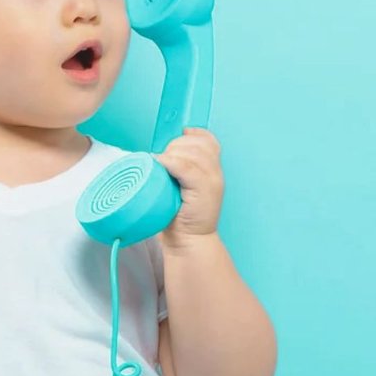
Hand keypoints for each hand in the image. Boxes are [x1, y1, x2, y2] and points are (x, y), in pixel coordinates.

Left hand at [155, 127, 223, 251]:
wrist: (189, 240)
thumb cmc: (180, 215)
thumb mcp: (182, 187)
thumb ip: (178, 169)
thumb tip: (160, 153)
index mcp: (212, 170)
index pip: (208, 141)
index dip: (193, 134)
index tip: (179, 136)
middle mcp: (215, 172)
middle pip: (197, 143)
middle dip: (176, 146)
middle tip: (163, 162)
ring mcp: (212, 180)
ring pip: (191, 152)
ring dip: (172, 154)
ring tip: (162, 167)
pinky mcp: (204, 188)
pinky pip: (186, 166)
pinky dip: (171, 162)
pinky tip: (161, 165)